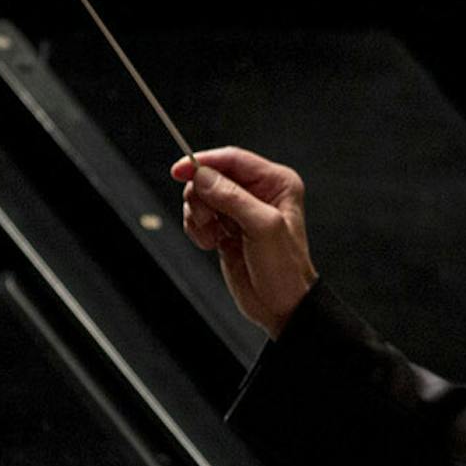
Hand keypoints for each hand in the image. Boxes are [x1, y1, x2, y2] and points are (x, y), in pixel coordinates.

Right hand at [171, 146, 318, 337]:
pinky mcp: (226, 229)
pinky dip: (196, 229)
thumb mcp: (263, 228)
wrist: (281, 306)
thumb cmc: (285, 270)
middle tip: (207, 218)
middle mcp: (258, 193)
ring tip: (211, 235)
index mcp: (276, 183)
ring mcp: (240, 211)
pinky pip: (198, 217)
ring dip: (197, 215)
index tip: (179, 171)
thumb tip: (204, 177)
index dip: (203, 162)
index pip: (233, 159)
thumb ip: (233, 198)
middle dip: (200, 196)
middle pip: (211, 176)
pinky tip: (209, 243)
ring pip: (201, 196)